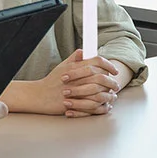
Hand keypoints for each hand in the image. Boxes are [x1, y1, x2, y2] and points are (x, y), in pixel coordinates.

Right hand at [2, 51, 119, 116]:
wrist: (40, 96)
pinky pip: (94, 106)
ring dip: (109, 94)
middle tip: (116, 84)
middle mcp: (77, 79)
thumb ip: (74, 59)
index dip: (109, 65)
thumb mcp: (62, 66)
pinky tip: (106, 104)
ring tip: (113, 94)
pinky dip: (103, 105)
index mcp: (75, 68)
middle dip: (112, 81)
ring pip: (100, 92)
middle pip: (102, 77)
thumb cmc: (51, 82)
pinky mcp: (76, 104)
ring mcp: (77, 92)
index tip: (114, 70)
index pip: (97, 61)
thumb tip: (84, 51)